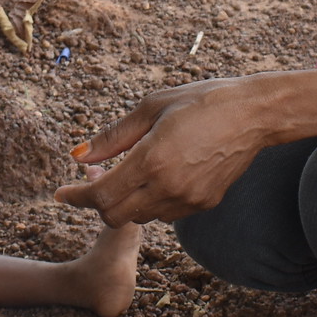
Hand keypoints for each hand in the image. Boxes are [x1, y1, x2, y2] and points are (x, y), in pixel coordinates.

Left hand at [52, 77, 277, 226]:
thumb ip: (112, 136)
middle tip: (94, 178)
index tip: (62, 193)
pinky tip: (158, 175)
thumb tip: (78, 155)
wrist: (254, 114)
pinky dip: (151, 200)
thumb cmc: (202, 101)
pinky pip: (165, 213)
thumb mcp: (151, 107)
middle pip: (115, 215)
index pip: (101, 194)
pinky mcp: (204, 204)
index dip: (76, 196)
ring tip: (129, 171)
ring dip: (125, 201)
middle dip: (97, 202)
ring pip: (140, 216)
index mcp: (152, 159)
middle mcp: (169, 186)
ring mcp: (189, 200)